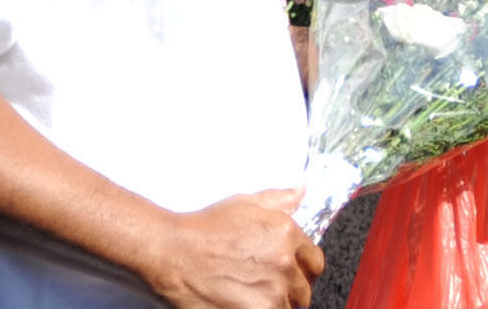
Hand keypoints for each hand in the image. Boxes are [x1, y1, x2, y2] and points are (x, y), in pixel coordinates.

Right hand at [133, 190, 321, 308]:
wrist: (172, 252)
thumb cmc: (204, 228)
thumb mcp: (245, 203)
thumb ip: (280, 199)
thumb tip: (302, 190)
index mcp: (287, 234)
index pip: (315, 262)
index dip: (302, 269)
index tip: (291, 273)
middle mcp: (284, 263)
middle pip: (304, 289)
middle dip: (290, 289)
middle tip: (267, 286)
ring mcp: (271, 292)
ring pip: (289, 308)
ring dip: (276, 304)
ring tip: (252, 294)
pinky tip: (244, 302)